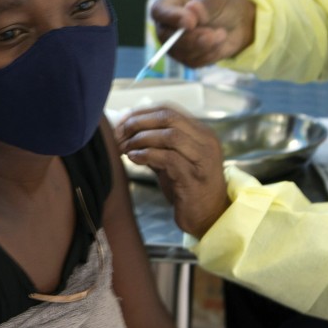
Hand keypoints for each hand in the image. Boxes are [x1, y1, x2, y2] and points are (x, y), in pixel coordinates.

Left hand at [114, 106, 229, 237]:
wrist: (208, 218)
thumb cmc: (188, 190)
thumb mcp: (172, 161)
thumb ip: (155, 145)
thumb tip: (127, 130)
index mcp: (201, 133)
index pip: (169, 110)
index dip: (142, 113)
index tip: (121, 122)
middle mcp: (206, 142)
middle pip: (169, 118)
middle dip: (138, 123)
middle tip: (119, 134)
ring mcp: (203, 159)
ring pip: (170, 135)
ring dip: (141, 139)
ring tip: (125, 148)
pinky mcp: (195, 178)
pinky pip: (169, 158)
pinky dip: (147, 155)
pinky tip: (133, 159)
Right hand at [151, 0, 255, 67]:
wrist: (236, 22)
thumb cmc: (219, 6)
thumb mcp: (214, 0)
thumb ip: (203, 6)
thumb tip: (191, 8)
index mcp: (167, 5)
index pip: (158, 12)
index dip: (172, 18)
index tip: (191, 22)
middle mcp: (166, 27)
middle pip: (168, 38)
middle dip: (192, 37)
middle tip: (212, 34)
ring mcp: (173, 46)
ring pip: (182, 52)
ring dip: (205, 45)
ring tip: (222, 34)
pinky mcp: (185, 59)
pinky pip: (194, 62)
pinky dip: (210, 54)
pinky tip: (219, 43)